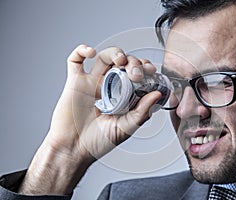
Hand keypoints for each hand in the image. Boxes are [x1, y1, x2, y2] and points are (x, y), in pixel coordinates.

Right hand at [18, 45, 161, 194]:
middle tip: (136, 74)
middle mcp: (109, 87)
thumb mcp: (126, 128)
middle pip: (123, 63)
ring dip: (115, 53)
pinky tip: (91, 53)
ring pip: (105, 57)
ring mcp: (92, 83)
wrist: (74, 150)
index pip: (137, 75)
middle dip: (133, 63)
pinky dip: (82, 50)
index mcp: (123, 96)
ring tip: (121, 60)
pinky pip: (75, 60)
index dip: (145, 69)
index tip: (151, 71)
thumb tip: (158, 94)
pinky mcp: (75, 82)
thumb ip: (142, 112)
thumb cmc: (98, 143)